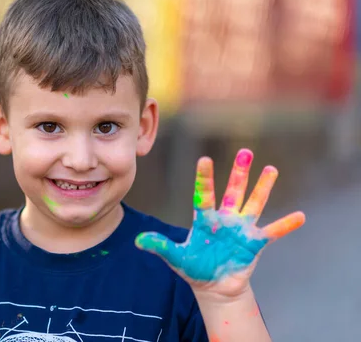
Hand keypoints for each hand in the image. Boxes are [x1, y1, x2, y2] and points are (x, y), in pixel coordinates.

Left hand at [135, 149, 304, 298]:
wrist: (214, 285)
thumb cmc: (195, 267)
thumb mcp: (176, 258)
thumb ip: (160, 247)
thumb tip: (138, 241)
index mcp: (205, 219)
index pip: (204, 195)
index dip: (204, 179)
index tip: (204, 160)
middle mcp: (225, 218)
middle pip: (233, 191)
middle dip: (239, 173)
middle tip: (245, 151)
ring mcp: (241, 229)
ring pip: (254, 204)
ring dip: (263, 188)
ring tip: (271, 169)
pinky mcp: (255, 243)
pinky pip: (272, 232)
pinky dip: (285, 225)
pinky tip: (300, 216)